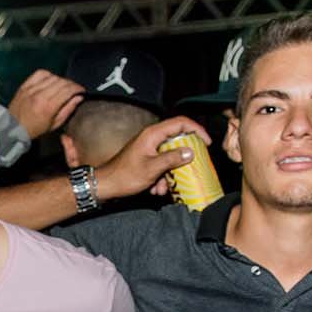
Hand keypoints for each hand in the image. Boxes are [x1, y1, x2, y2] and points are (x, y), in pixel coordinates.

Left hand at [6, 70, 84, 139]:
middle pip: (62, 82)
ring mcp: (32, 88)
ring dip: (61, 80)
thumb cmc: (35, 129)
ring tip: (63, 86)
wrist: (13, 127)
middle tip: (74, 89)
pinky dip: (49, 75)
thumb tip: (79, 97)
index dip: (78, 88)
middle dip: (71, 84)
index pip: (68, 90)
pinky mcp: (25, 84)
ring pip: (52, 76)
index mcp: (48, 106)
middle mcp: (40, 94)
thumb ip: (68, 109)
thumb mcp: (55, 124)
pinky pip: (40, 73)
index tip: (81, 91)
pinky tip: (51, 80)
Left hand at [95, 116, 210, 199]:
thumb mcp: (152, 169)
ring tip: (164, 187)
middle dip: (183, 160)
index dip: (197, 130)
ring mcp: (149, 149)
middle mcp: (152, 138)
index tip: (206, 144)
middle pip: (178, 141)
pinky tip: (156, 190)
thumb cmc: (124, 176)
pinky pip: (162, 166)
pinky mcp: (146, 159)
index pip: (181, 122)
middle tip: (190, 170)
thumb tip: (191, 152)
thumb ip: (173, 159)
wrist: (105, 186)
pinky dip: (162, 178)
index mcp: (153, 134)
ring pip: (170, 157)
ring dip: (171, 174)